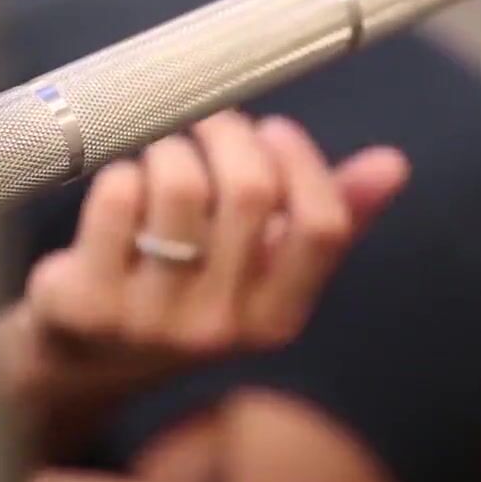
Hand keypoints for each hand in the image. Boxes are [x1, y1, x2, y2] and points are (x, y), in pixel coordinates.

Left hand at [0, 111, 408, 451]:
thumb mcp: (262, 270)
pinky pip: (118, 197)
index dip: (302, 162)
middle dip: (231, 134)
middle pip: (251, 192)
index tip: (275, 131)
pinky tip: (124, 187)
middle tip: (212, 124)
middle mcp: (220, 327)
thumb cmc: (188, 291)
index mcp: (277, 319)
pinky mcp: (87, 301)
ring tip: (165, 155)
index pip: (322, 226)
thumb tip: (394, 165)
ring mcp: (151, 319)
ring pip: (181, 185)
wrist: (86, 357)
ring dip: (172, 149)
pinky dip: (123, 173)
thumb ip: (332, 218)